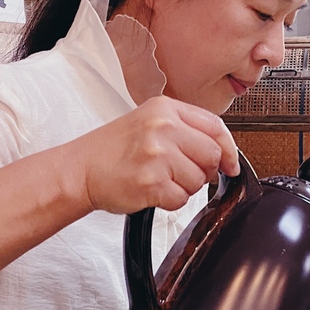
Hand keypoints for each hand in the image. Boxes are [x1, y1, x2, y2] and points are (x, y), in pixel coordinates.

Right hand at [66, 96, 239, 213]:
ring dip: (184, 187)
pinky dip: (170, 201)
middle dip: (203, 170)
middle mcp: (162, 127)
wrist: (79, 169)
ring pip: (199, 180)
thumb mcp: (148, 123)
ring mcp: (157, 155)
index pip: (215, 126)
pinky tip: (152, 191)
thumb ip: (185, 130)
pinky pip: (182, 199)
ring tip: (159, 179)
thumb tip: (223, 153)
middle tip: (180, 173)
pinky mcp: (151, 182)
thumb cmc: (112, 150)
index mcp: (165, 108)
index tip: (229, 164)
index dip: (228, 149)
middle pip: (212, 155)